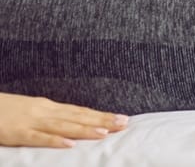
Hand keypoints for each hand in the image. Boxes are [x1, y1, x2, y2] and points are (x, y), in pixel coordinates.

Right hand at [0, 93, 127, 147]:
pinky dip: (55, 140)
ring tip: (105, 133)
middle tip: (124, 123)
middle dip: (102, 120)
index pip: (81, 111)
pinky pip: (39, 138)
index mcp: (49, 107)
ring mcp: (32, 121)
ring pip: (64, 126)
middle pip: (78, 116)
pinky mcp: (18, 133)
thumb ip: (51, 117)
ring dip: (85, 129)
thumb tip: (72, 123)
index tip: (121, 118)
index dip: (101, 115)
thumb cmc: (6, 110)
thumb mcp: (32, 110)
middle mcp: (45, 111)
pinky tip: (70, 144)